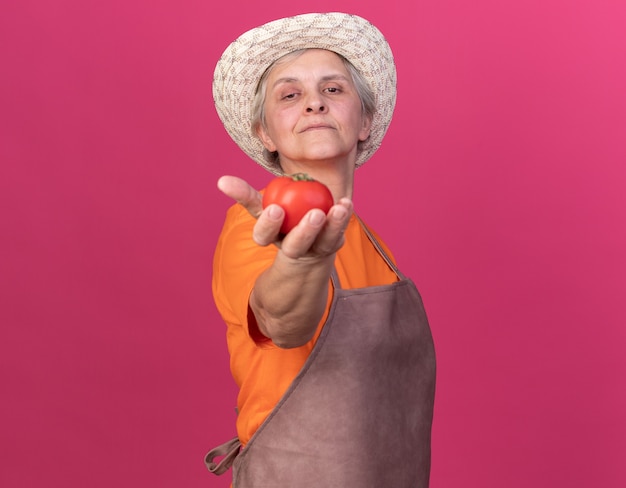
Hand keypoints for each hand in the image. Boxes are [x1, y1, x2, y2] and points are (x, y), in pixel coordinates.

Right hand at [217, 175, 351, 258]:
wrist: (304, 246)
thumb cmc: (281, 220)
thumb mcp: (262, 208)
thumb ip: (244, 195)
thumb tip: (221, 181)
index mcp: (272, 239)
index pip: (265, 236)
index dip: (269, 225)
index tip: (275, 209)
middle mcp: (293, 247)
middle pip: (296, 244)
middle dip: (305, 231)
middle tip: (315, 214)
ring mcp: (314, 249)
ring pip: (323, 240)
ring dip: (333, 224)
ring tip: (339, 208)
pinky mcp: (332, 244)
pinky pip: (339, 231)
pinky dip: (344, 217)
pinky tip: (346, 203)